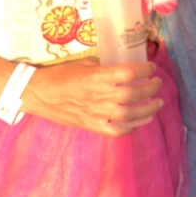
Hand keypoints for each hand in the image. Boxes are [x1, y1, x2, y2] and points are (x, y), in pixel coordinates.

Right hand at [23, 60, 163, 137]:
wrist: (38, 94)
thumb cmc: (59, 75)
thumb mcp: (83, 64)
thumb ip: (103, 68)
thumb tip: (122, 71)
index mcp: (96, 76)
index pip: (128, 72)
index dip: (144, 70)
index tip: (151, 68)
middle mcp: (99, 95)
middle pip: (133, 93)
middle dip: (150, 89)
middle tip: (157, 84)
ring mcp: (95, 113)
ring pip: (129, 114)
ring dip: (147, 110)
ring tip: (156, 104)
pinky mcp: (91, 126)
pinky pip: (115, 131)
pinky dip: (130, 128)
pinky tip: (138, 122)